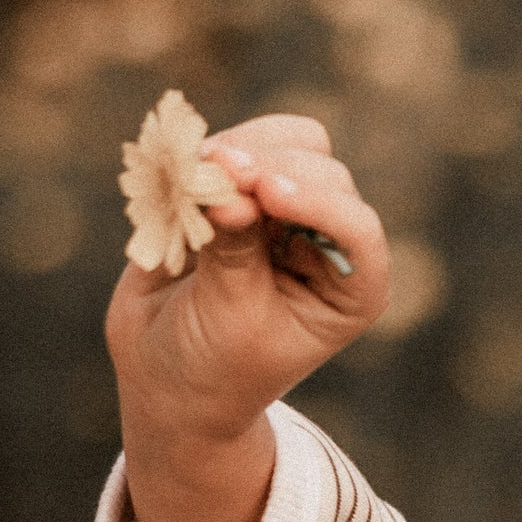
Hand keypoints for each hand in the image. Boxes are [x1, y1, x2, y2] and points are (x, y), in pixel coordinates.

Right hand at [106, 113, 389, 448]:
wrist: (165, 378)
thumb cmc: (212, 368)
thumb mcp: (228, 315)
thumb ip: (233, 246)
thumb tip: (227, 177)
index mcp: (349, 290)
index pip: (356, 227)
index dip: (314, 199)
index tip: (264, 192)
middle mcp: (328, 243)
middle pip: (319, 170)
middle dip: (265, 169)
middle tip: (210, 173)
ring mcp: (288, 212)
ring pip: (284, 143)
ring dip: (236, 149)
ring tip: (190, 175)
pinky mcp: (244, 193)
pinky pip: (238, 145)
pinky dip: (208, 152)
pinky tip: (179, 171)